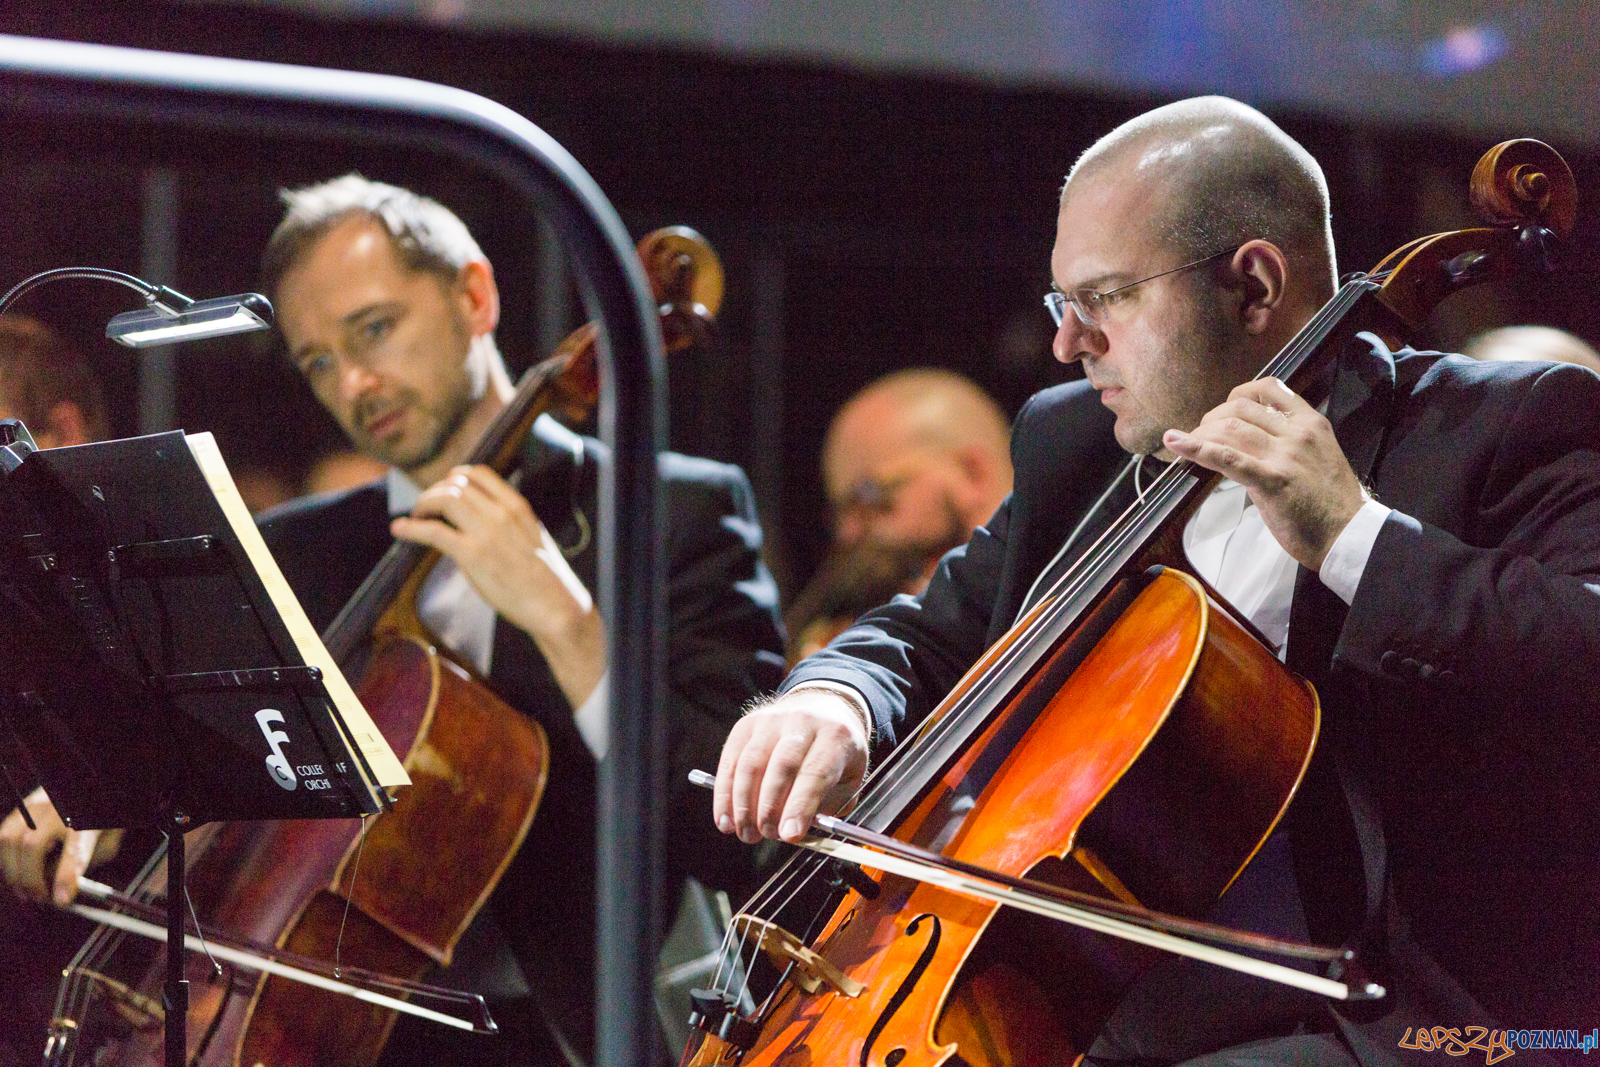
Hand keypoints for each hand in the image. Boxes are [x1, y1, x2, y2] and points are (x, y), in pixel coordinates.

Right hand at [0, 788, 122, 906]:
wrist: (91, 791)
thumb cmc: (100, 820)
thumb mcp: (109, 840)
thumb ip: (89, 862)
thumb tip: (61, 887)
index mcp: (85, 821)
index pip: (74, 852)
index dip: (64, 879)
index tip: (60, 901)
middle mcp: (58, 809)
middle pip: (32, 846)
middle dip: (31, 880)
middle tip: (39, 898)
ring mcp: (36, 804)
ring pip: (9, 840)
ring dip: (13, 872)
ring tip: (26, 890)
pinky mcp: (22, 807)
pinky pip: (3, 834)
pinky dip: (5, 859)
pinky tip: (17, 872)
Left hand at [391, 465, 604, 707]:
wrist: (557, 605)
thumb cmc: (545, 579)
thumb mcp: (532, 537)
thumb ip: (507, 524)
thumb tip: (477, 522)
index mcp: (517, 506)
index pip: (478, 473)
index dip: (454, 478)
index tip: (444, 489)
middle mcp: (501, 512)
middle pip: (456, 484)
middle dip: (434, 492)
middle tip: (424, 508)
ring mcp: (486, 532)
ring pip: (444, 499)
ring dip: (422, 505)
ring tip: (414, 518)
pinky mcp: (472, 555)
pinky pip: (433, 531)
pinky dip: (411, 527)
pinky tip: (400, 529)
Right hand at [714, 689, 869, 843]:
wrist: (820, 710)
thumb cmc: (835, 754)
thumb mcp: (849, 779)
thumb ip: (827, 807)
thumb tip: (794, 831)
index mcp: (835, 736)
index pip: (816, 771)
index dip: (800, 806)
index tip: (790, 835)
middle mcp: (802, 722)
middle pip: (781, 765)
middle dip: (769, 807)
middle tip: (767, 835)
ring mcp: (771, 720)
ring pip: (750, 763)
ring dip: (744, 804)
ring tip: (746, 832)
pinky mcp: (746, 725)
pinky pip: (730, 761)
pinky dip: (725, 794)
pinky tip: (726, 818)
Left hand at [1163, 378, 1367, 569]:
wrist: (1349, 535)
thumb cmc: (1331, 502)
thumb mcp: (1317, 456)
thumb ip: (1288, 441)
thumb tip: (1251, 436)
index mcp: (1310, 423)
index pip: (1268, 388)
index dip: (1237, 395)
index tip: (1224, 410)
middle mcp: (1297, 433)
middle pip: (1240, 407)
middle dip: (1213, 418)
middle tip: (1202, 434)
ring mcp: (1284, 456)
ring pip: (1230, 428)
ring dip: (1201, 433)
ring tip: (1188, 443)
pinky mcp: (1271, 480)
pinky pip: (1227, 458)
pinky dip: (1196, 448)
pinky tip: (1175, 443)